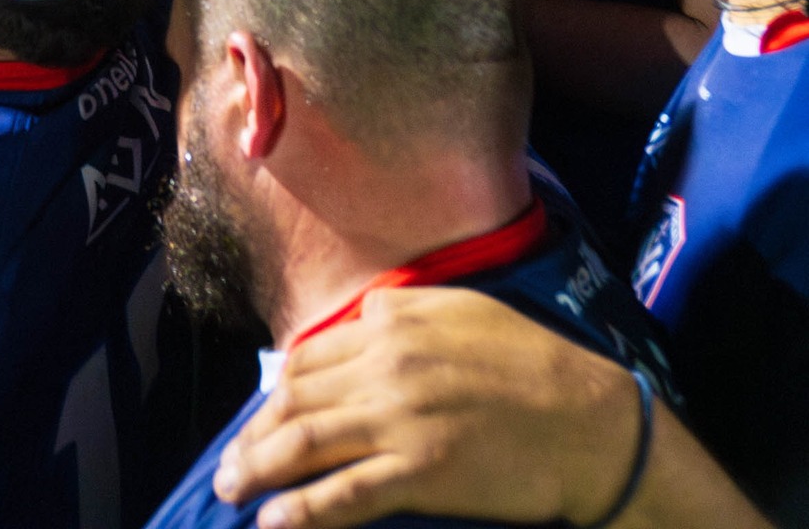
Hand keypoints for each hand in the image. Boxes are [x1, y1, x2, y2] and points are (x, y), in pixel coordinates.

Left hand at [212, 286, 646, 528]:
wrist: (590, 421)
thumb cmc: (532, 364)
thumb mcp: (460, 312)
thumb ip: (402, 316)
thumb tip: (358, 326)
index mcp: (393, 318)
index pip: (309, 357)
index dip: (274, 392)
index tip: (260, 420)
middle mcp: (386, 362)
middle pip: (295, 398)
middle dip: (253, 434)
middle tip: (229, 465)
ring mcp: (401, 418)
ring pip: (305, 443)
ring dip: (258, 469)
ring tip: (232, 489)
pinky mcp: (420, 471)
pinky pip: (345, 493)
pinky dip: (302, 510)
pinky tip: (274, 522)